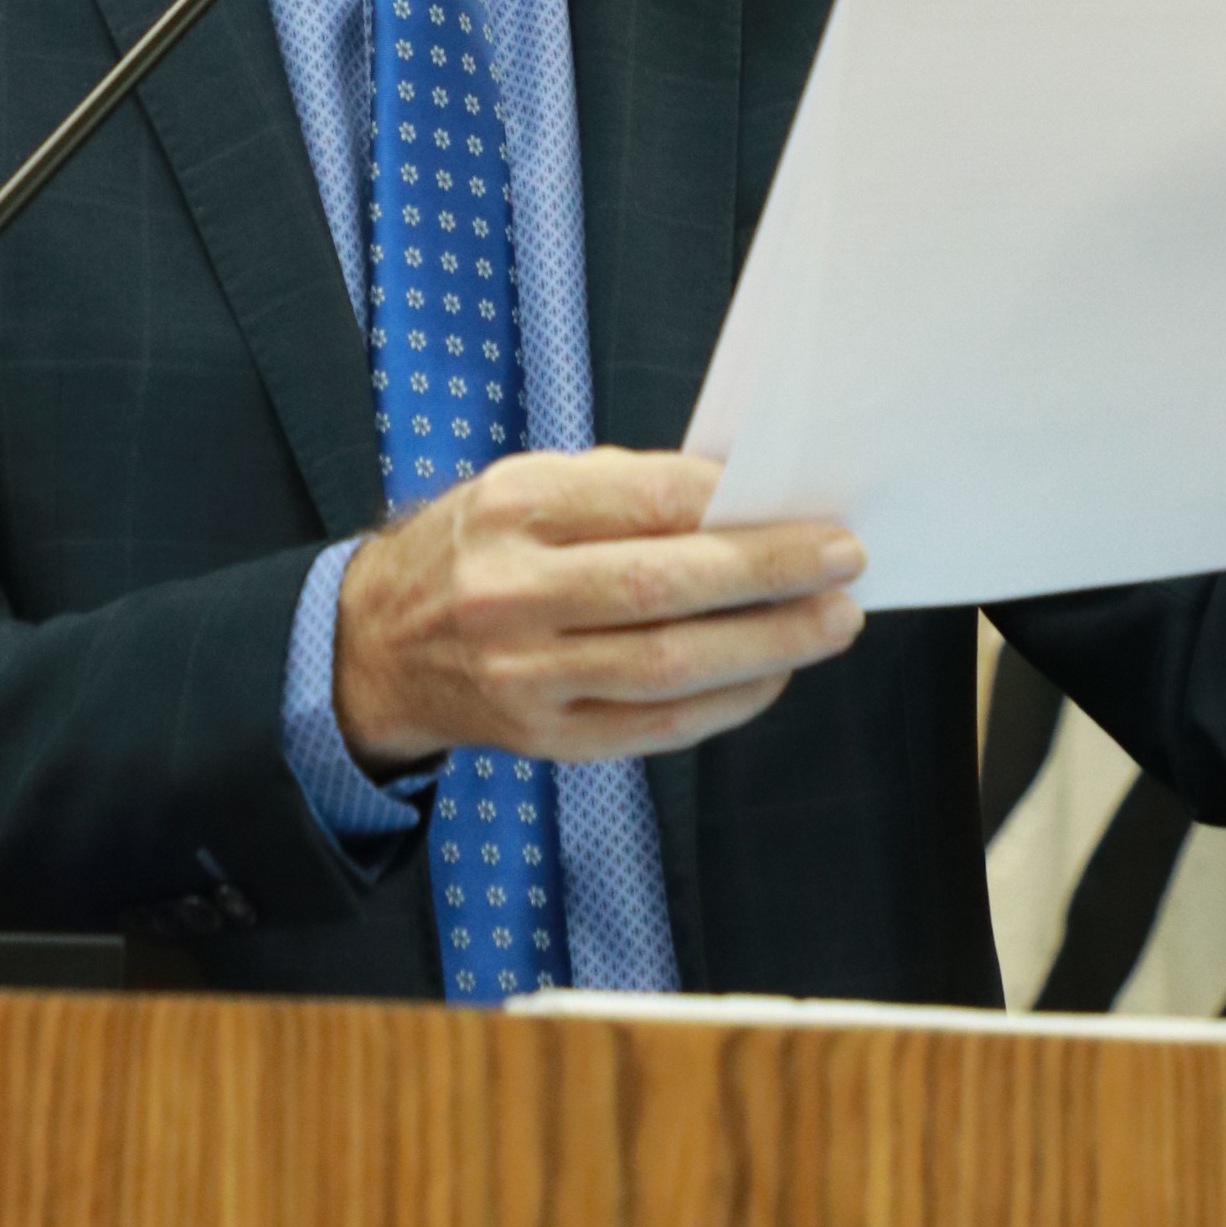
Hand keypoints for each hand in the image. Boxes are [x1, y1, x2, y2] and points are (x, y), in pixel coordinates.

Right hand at [332, 448, 865, 774]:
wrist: (381, 645)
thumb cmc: (476, 549)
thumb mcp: (524, 486)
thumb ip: (622, 490)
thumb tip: (740, 502)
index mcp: (511, 510)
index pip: (642, 501)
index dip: (731, 504)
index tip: (799, 500)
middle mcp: (510, 594)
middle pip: (663, 586)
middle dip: (770, 572)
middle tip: (844, 559)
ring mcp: (526, 677)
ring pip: (670, 666)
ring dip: (770, 644)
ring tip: (833, 620)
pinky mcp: (546, 740)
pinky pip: (658, 727)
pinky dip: (729, 700)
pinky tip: (775, 673)